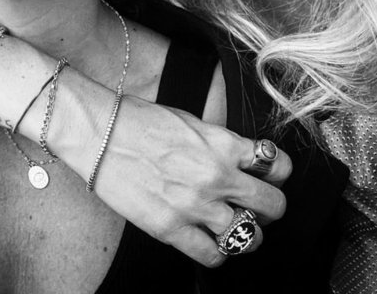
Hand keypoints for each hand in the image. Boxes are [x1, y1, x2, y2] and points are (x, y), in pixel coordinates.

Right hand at [91, 97, 289, 266]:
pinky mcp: (171, 229)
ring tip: (235, 226)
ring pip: (250, 236)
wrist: (99, 132)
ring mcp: (195, 206)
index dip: (278, 172)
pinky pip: (213, 256)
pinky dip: (217, 252)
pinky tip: (209, 240)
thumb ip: (219, 143)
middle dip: (271, 206)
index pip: (277, 164)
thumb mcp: (190, 120)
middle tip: (258, 205)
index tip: (271, 175)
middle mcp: (216, 176)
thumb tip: (238, 160)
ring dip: (247, 233)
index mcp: (222, 143)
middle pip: (274, 205)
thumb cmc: (138, 120)